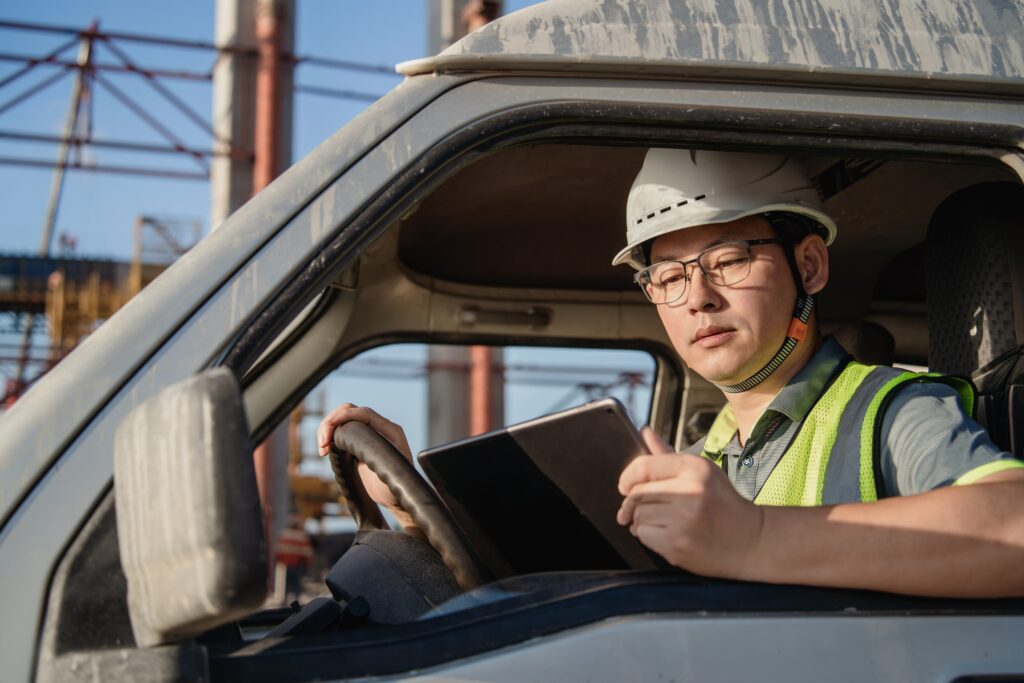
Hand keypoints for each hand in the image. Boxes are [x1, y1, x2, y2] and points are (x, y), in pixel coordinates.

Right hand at [317, 404, 411, 514]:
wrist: (395, 498)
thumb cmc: (396, 491)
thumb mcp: (392, 478)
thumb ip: (382, 463)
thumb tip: (365, 451)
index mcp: (391, 431)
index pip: (365, 413)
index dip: (345, 416)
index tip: (329, 428)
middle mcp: (379, 428)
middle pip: (350, 411)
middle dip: (331, 423)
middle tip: (323, 445)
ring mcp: (368, 433)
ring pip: (343, 419)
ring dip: (327, 430)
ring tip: (323, 451)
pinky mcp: (359, 442)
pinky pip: (341, 430)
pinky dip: (329, 437)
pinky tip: (325, 451)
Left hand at [616, 427, 764, 577]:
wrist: (751, 541)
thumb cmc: (722, 504)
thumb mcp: (700, 472)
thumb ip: (667, 455)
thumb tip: (644, 431)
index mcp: (694, 468)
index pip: (643, 466)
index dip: (627, 477)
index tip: (624, 486)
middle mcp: (689, 491)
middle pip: (636, 493)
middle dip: (632, 502)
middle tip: (636, 508)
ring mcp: (684, 520)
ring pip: (638, 516)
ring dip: (640, 521)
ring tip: (660, 522)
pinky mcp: (679, 544)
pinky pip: (643, 536)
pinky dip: (646, 536)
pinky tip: (664, 534)